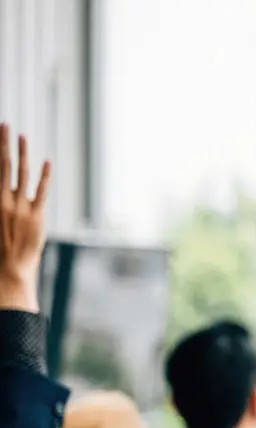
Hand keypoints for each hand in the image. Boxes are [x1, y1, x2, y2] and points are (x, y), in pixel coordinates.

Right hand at [0, 124, 50, 311]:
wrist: (9, 269)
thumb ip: (0, 202)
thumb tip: (2, 184)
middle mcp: (4, 200)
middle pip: (4, 165)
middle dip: (3, 143)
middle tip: (5, 124)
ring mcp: (21, 207)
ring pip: (23, 174)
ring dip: (23, 153)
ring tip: (21, 135)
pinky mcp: (37, 216)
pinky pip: (42, 192)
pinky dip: (45, 176)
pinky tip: (46, 162)